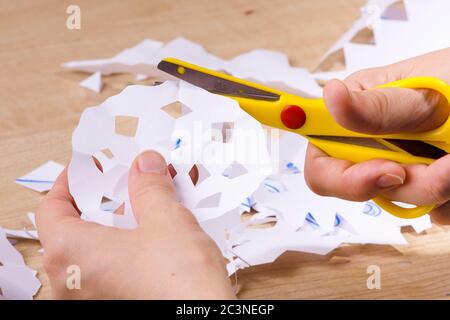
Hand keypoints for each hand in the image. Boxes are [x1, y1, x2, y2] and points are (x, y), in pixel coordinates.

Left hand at [36, 151, 234, 298]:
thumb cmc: (179, 284)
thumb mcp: (166, 219)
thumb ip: (150, 187)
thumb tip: (145, 166)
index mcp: (71, 254)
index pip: (51, 208)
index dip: (71, 183)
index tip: (90, 171)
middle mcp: (71, 282)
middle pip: (74, 229)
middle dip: (103, 203)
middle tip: (126, 186)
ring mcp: (91, 299)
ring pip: (94, 251)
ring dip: (118, 226)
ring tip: (146, 209)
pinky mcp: (113, 304)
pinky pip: (109, 270)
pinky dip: (124, 250)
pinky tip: (152, 239)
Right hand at [304, 48, 449, 223]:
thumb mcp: (423, 91)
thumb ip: (379, 106)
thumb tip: (331, 98)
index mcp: (355, 110)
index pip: (321, 158)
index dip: (336, 174)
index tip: (382, 171)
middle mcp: (369, 141)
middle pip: (358, 188)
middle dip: (403, 182)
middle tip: (439, 168)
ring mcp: (395, 165)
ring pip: (398, 201)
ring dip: (433, 186)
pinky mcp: (421, 184)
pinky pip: (428, 210)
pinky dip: (447, 196)